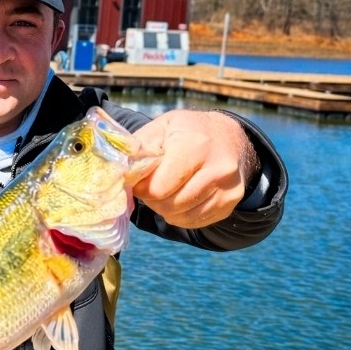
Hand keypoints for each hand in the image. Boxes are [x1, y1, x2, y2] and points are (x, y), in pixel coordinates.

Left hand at [132, 110, 257, 228]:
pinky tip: (181, 196)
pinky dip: (180, 214)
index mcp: (195, 146)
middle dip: (153, 198)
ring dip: (165, 208)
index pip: (158, 188)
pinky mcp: (230, 204)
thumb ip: (139, 148)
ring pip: (180, 217)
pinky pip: (194, 222)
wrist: (230, 137)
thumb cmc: (189, 131)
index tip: (140, 179)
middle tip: (152, 185)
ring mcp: (227, 189)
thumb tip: (120, 171)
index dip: (142, 187)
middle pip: (169, 205)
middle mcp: (217, 169)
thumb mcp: (162, 127)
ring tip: (167, 189)